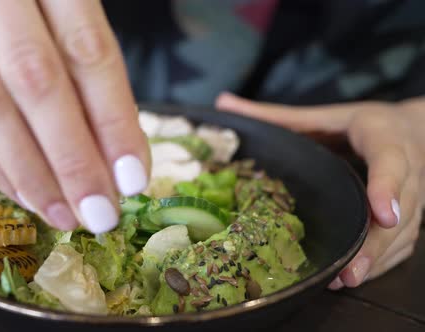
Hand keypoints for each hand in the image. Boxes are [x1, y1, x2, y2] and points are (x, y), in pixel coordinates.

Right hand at [0, 0, 149, 232]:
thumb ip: (90, 52)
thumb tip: (117, 147)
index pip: (85, 50)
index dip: (112, 120)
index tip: (134, 177)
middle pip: (33, 83)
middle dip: (71, 160)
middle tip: (101, 213)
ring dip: (28, 173)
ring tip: (66, 215)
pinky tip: (23, 190)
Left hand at [216, 92, 424, 287]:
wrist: (413, 129)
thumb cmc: (360, 123)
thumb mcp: (321, 113)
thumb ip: (275, 114)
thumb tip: (223, 103)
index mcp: (382, 136)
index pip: (390, 160)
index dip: (388, 187)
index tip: (384, 215)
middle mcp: (406, 167)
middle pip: (401, 208)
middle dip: (376, 243)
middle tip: (349, 271)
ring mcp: (413, 195)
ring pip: (404, 232)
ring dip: (376, 260)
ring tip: (344, 280)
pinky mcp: (411, 216)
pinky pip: (403, 244)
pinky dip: (381, 263)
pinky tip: (354, 276)